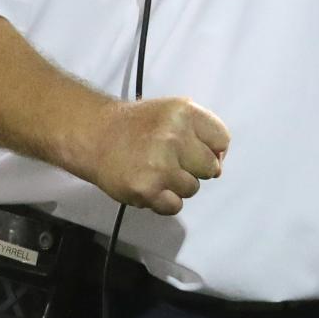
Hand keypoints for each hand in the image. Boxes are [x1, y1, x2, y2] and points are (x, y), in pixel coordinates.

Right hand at [88, 96, 230, 215]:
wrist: (96, 136)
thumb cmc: (139, 126)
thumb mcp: (172, 113)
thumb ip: (200, 133)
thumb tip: (219, 168)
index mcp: (184, 112)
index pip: (222, 139)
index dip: (212, 149)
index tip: (195, 150)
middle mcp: (174, 135)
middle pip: (210, 167)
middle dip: (194, 168)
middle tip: (170, 160)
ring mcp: (160, 164)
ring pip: (192, 188)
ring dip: (177, 185)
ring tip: (155, 170)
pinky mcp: (147, 189)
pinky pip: (174, 206)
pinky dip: (163, 201)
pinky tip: (149, 185)